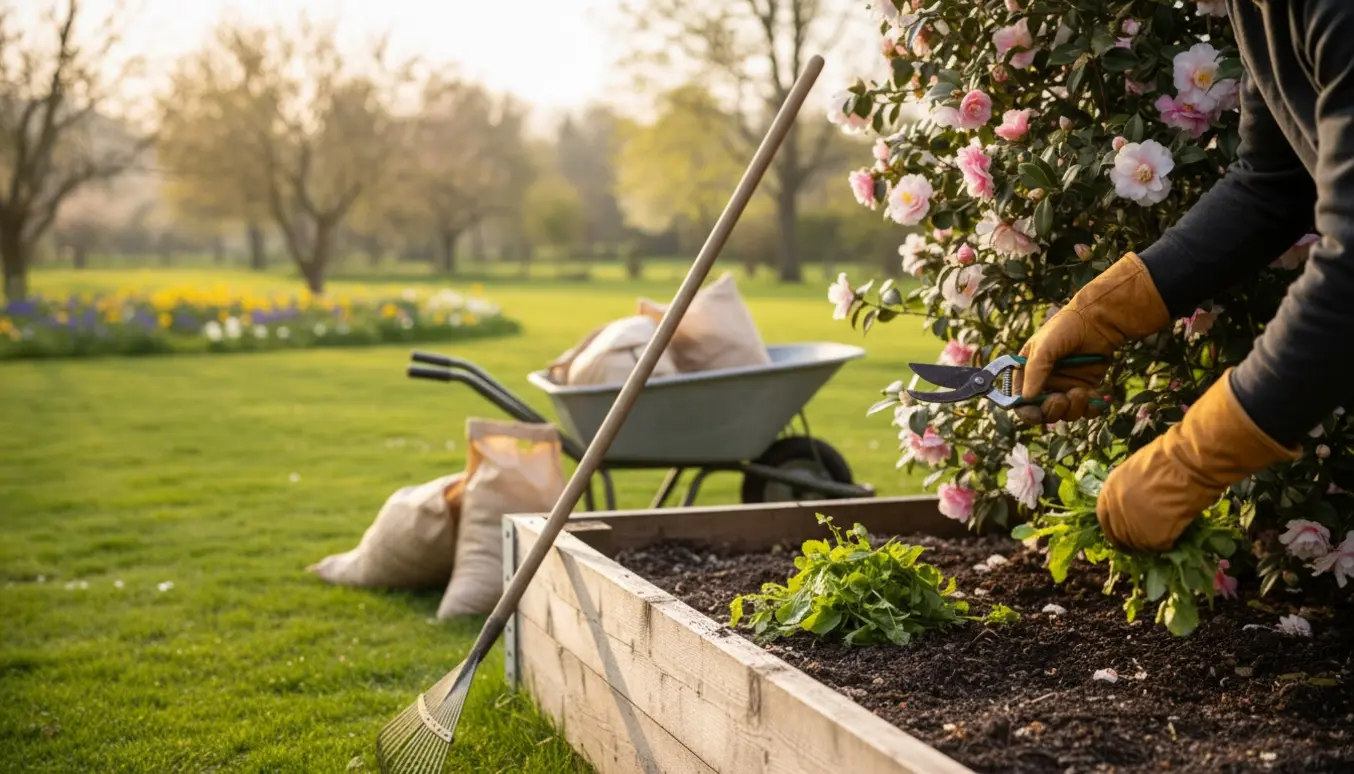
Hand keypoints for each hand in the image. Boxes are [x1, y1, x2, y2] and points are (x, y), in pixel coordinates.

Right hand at [1015, 252, 1170, 424]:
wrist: (1098, 320)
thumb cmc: (1065, 328)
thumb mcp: (1044, 347)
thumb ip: (1034, 372)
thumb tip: (1026, 399)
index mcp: (1028, 373)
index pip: (1021, 402)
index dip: (1027, 412)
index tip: (1037, 414)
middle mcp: (1046, 383)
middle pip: (1044, 412)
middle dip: (1053, 410)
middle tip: (1062, 399)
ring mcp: (1066, 387)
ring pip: (1066, 414)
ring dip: (1074, 407)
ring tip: (1082, 391)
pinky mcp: (1086, 389)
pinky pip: (1087, 410)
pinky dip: (1092, 409)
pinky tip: (1096, 396)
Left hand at [1097, 370, 1299, 550]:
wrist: (1187, 463)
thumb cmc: (1168, 458)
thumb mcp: (1135, 471)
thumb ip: (1130, 489)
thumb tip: (1137, 501)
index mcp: (1109, 491)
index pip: (1103, 517)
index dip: (1114, 527)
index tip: (1122, 533)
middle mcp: (1116, 511)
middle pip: (1118, 536)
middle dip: (1129, 541)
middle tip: (1144, 543)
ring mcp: (1133, 526)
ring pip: (1139, 545)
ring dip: (1150, 544)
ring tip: (1165, 537)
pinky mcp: (1153, 538)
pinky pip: (1161, 546)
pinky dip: (1170, 542)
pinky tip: (1178, 532)